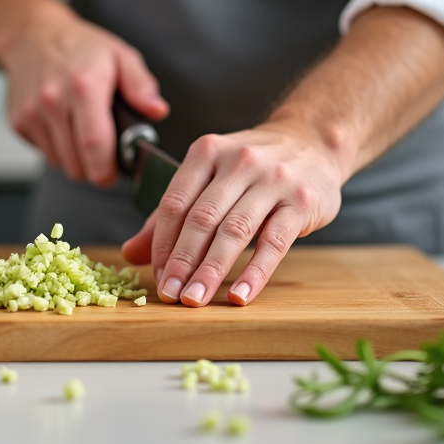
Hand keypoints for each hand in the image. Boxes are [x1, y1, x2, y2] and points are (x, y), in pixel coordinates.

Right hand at [0, 3, 167, 185]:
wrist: (32, 36)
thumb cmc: (80, 47)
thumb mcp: (120, 56)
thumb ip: (141, 85)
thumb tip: (157, 110)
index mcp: (84, 86)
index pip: (94, 144)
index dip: (106, 169)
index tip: (113, 174)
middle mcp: (53, 100)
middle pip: (76, 163)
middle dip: (94, 167)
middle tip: (103, 151)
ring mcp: (32, 112)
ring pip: (59, 163)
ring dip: (74, 158)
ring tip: (82, 131)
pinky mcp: (18, 121)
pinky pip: (43, 152)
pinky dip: (56, 148)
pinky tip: (62, 125)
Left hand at [120, 121, 346, 305]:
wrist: (313, 143)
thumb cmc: (251, 168)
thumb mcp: (209, 177)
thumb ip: (171, 215)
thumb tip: (130, 253)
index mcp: (207, 152)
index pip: (175, 202)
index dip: (161, 243)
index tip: (157, 277)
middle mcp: (239, 161)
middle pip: (202, 218)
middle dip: (182, 262)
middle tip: (170, 295)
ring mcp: (273, 179)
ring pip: (234, 231)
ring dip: (211, 271)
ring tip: (195, 300)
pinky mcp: (303, 201)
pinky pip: (274, 242)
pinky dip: (255, 272)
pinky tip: (240, 296)